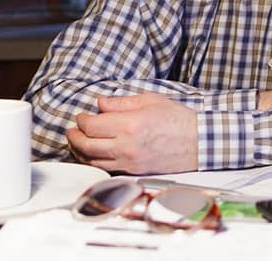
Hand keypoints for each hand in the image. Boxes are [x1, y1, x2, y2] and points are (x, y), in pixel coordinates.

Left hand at [67, 93, 198, 174]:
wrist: (199, 142)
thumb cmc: (179, 120)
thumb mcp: (151, 101)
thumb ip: (122, 103)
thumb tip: (101, 104)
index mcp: (130, 124)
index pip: (92, 125)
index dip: (82, 120)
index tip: (82, 116)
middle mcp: (126, 146)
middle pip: (86, 145)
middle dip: (74, 136)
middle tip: (72, 130)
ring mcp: (129, 161)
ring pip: (92, 160)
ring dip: (79, 151)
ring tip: (77, 143)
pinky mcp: (134, 171)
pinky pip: (105, 169)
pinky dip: (93, 162)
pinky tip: (92, 155)